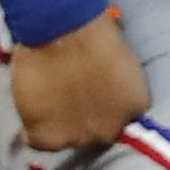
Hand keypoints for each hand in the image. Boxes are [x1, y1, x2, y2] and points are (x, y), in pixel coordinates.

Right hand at [10, 9, 150, 156]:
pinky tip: (33, 114)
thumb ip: (117, 80)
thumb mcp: (121, 57)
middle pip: (99, 131)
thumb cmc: (95, 28)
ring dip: (60, 122)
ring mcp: (77, 137)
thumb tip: (106, 81)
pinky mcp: (46, 138)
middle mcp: (110, 128)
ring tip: (50, 101)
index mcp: (136, 105)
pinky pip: (36, 141)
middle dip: (89, 117)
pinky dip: (33, 129)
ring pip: (68, 138)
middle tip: (74, 97)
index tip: (100, 95)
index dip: (110, 105)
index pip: (126, 117)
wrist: (62, 30)